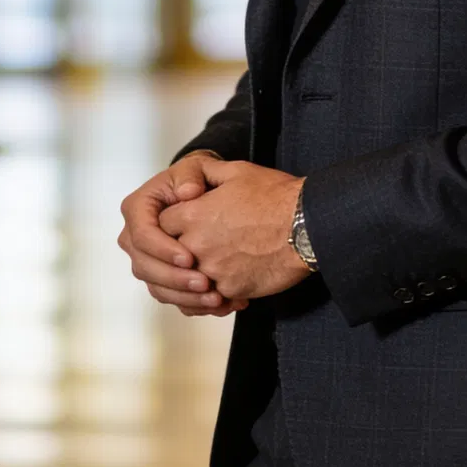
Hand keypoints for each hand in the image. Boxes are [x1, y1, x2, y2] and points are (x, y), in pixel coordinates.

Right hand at [118, 153, 246, 316]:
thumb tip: (187, 192)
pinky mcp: (160, 278)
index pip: (142, 234)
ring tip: (215, 298)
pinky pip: (170, 298)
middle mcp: (135, 238)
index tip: (190, 257)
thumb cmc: (197, 179)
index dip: (163, 249)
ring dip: (185, 296)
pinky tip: (218, 304)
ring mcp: (146, 260)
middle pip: (145, 266)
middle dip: (175, 278)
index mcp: (138, 208)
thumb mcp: (196, 167)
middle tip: (204, 283)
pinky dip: (193, 304)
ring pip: (157, 287)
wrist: (204, 197)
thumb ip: (191, 173)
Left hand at [158, 160, 312, 303]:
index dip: (173, 221)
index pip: (162, 224)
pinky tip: (231, 279)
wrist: (305, 226)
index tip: (185, 221)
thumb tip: (194, 180)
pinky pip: (213, 295)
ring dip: (198, 273)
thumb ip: (207, 174)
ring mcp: (213, 271)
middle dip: (182, 249)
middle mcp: (198, 245)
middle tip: (200, 244)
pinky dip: (218, 290)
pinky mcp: (231, 290)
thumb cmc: (274, 196)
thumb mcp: (237, 171)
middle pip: (173, 254)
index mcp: (194, 214)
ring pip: (191, 279)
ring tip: (216, 264)